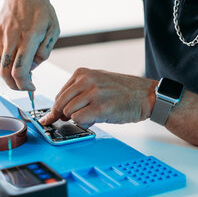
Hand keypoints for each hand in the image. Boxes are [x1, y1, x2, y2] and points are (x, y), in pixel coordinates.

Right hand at [0, 0, 59, 89]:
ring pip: (0, 65)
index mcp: (29, 37)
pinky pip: (0, 53)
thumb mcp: (53, 28)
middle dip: (14, 86)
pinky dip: (6, 62)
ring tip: (21, 74)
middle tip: (24, 87)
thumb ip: (45, 50)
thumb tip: (33, 66)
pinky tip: (16, 59)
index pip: (20, 70)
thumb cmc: (41, 8)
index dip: (24, 85)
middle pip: (5, 72)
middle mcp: (12, 37)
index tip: (31, 88)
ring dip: (9, 75)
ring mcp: (2, 35)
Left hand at [39, 68, 157, 127]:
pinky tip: (94, 120)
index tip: (51, 116)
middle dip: (60, 115)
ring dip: (75, 119)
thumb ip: (79, 92)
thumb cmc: (123, 90)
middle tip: (64, 121)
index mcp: (83, 73)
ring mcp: (93, 94)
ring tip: (89, 116)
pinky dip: (83, 123)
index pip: (60, 93)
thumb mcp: (98, 81)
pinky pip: (79, 119)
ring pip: (68, 112)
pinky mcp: (100, 108)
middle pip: (60, 104)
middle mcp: (86, 81)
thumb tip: (61, 109)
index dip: (56, 107)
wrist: (146, 95)